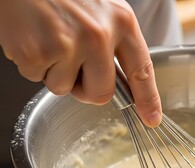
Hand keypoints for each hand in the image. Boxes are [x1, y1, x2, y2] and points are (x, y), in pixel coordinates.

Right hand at [0, 0, 161, 126]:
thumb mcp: (104, 8)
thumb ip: (116, 42)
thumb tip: (120, 81)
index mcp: (121, 22)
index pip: (142, 71)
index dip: (147, 99)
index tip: (151, 118)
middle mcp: (99, 35)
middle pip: (102, 93)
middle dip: (87, 89)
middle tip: (74, 66)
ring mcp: (68, 45)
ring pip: (64, 89)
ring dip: (55, 72)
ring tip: (50, 39)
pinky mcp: (37, 52)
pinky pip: (36, 78)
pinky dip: (33, 63)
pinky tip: (34, 37)